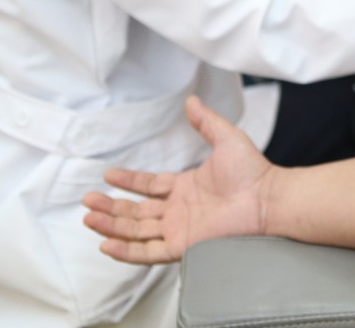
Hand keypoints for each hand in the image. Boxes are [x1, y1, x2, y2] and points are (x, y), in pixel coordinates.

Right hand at [82, 96, 274, 264]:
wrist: (267, 198)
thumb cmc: (252, 171)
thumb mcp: (225, 138)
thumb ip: (205, 122)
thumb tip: (191, 101)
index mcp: (186, 188)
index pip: (149, 186)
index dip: (128, 180)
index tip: (107, 175)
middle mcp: (179, 210)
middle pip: (136, 211)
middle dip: (110, 207)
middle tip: (87, 201)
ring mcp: (179, 229)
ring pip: (136, 231)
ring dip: (111, 226)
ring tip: (89, 218)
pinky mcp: (183, 246)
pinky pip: (148, 252)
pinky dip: (126, 251)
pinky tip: (106, 243)